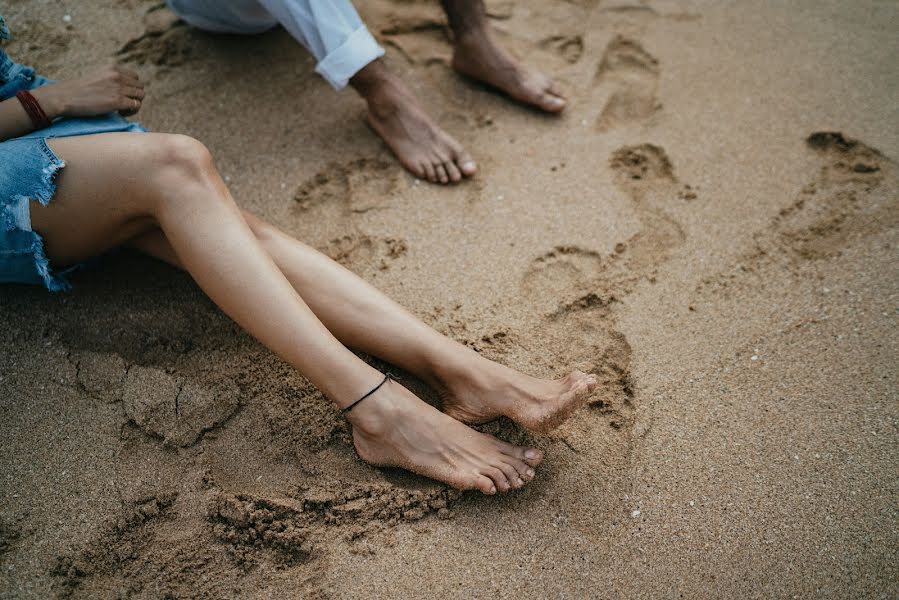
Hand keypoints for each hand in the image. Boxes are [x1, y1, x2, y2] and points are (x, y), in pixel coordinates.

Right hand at [30, 65, 144, 119]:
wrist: (65, 97)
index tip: (122, 95)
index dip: (131, 88)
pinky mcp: (117, 101)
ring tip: (122, 110)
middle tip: (123, 105)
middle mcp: (117, 76)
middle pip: (140, 87)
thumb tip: (127, 89)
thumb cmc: (79, 90)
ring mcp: (118, 88)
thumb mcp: (98, 77)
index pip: (135, 77)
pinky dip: (131, 112)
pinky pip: (135, 106)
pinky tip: (120, 113)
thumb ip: (112, 79)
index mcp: (113, 68)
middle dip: (134, 97)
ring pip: (141, 96)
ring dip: (135, 105)